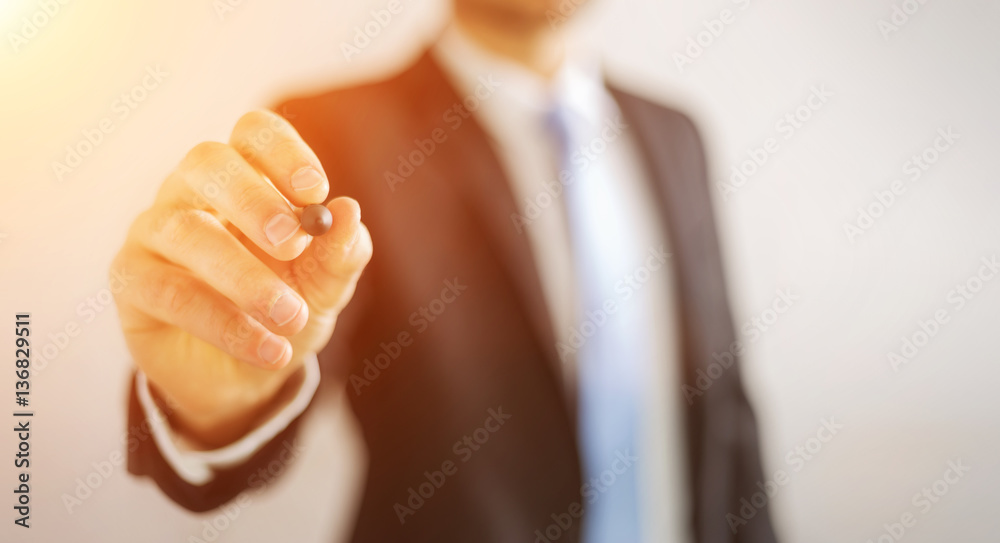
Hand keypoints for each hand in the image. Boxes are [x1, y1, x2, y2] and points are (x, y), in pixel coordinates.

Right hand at [111, 110, 371, 446]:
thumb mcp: (324, 286)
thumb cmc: (283, 310)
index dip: (282, 152)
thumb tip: (348, 213)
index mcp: (246, 177)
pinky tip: (269, 349)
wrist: (243, 378)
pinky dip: (225, 324)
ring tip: (292, 316)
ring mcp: (154, 231)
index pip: (253, 134)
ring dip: (245, 277)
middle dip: (253, 199)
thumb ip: (341, 252)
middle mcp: (192, 192)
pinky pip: (169, 292)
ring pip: (187, 232)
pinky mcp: (130, 280)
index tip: (315, 192)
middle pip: (207, 163)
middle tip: (292, 242)